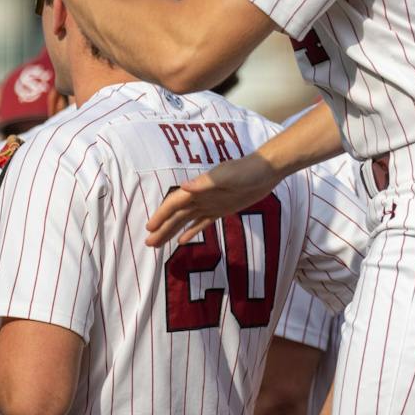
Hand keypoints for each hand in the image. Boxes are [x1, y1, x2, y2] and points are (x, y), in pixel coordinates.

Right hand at [145, 152, 281, 247]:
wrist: (266, 171)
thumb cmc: (247, 170)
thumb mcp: (226, 175)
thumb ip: (205, 182)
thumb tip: (184, 187)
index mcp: (197, 189)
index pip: (174, 204)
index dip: (161, 216)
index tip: (149, 229)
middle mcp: (200, 197)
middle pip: (176, 215)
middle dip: (162, 229)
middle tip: (148, 244)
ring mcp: (210, 204)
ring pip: (186, 220)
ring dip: (172, 231)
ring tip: (158, 244)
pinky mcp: (222, 209)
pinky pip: (202, 223)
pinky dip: (191, 231)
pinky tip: (182, 241)